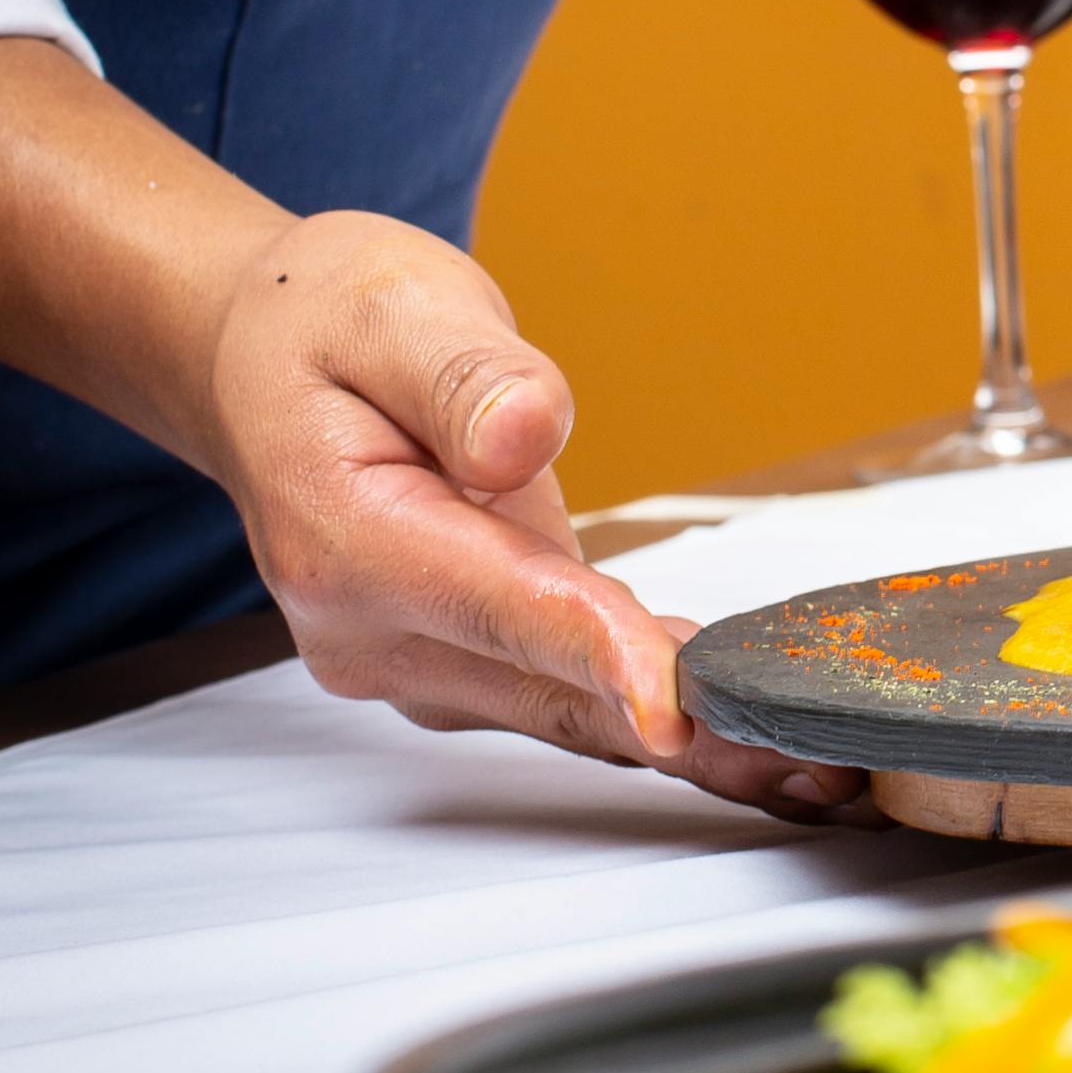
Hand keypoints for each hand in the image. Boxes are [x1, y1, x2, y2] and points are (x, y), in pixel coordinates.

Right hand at [0, 41, 856, 813]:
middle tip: (813, 758)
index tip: (682, 708)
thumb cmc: (325, 324)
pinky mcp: (449, 662)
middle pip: (547, 690)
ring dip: (683, 746)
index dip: (599, 654)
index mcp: (348, 536)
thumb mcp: (392, 305)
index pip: (497, 604)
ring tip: (813, 767)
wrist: (258, 362)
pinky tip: (745, 738)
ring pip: (561, 714)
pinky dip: (647, 718)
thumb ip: (464, 375)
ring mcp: (407, 658)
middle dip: (683, 730)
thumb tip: (524, 432)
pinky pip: (558, 698)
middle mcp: (369, 627)